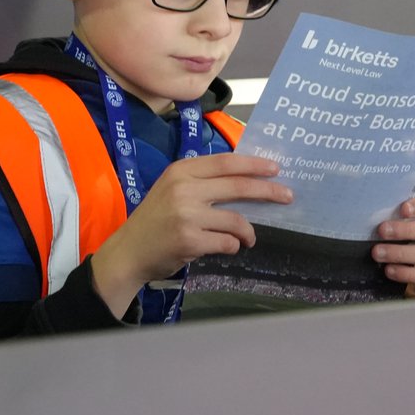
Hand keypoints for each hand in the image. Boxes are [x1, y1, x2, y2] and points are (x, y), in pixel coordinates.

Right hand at [90, 153, 292, 315]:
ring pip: (236, 220)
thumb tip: (247, 180)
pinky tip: (227, 247)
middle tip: (287, 196)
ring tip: (248, 239)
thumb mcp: (173, 189)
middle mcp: (184, 188)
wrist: (128, 252)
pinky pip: (227, 242)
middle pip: (238, 186)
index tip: (275, 168)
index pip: (226, 162)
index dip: (254, 164)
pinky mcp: (189, 240)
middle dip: (268, 191)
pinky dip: (233, 246)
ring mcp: (186, 214)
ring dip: (248, 232)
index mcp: (181, 171)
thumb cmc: (155, 220)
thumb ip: (202, 182)